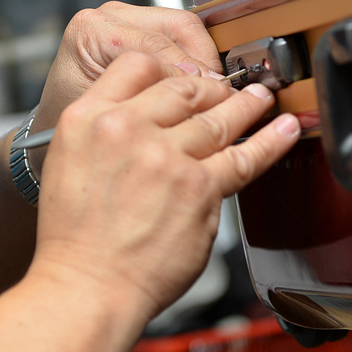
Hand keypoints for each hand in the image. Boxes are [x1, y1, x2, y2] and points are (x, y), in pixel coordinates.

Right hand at [29, 51, 299, 321]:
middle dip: (212, 86)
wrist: (87, 286)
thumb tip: (145, 121)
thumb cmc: (76, 240)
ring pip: (217, 117)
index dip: (167, 65)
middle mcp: (126, 129)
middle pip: (182, 86)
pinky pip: (243, 158)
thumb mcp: (67, 164)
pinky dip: (271, 141)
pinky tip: (284, 130)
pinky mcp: (199, 187)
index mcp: (87, 118)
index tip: (184, 74)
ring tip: (261, 99)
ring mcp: (166, 156)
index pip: (136, 64)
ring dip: (246, 105)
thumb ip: (106, 133)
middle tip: (229, 88)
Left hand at [34, 2, 222, 136]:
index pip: (157, 45)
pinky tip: (201, 85)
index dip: (189, 72)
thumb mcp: (107, 112)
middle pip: (179, 26)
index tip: (210, 96)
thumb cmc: (73, 122)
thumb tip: (200, 85)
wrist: (58, 124)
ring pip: (187, 27)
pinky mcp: (144, 26)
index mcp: (91, 31)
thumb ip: (146, 92)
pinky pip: (182, 35)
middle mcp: (109, 16)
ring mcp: (128, 17)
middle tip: (220, 93)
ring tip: (212, 91)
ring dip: (204, 59)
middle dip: (204, 61)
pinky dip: (197, 59)